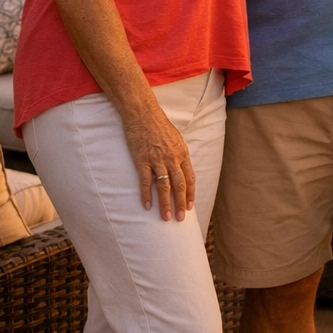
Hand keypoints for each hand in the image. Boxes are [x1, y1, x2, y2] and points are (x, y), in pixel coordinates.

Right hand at [122, 105, 195, 221]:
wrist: (143, 113)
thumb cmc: (159, 125)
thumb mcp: (176, 139)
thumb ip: (179, 154)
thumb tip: (181, 168)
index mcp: (182, 153)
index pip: (189, 178)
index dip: (190, 194)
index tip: (190, 206)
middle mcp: (172, 158)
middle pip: (179, 185)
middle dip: (181, 204)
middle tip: (181, 219)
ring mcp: (157, 160)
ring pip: (164, 186)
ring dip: (165, 204)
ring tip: (166, 217)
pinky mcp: (142, 160)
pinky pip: (145, 181)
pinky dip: (146, 195)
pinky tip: (147, 206)